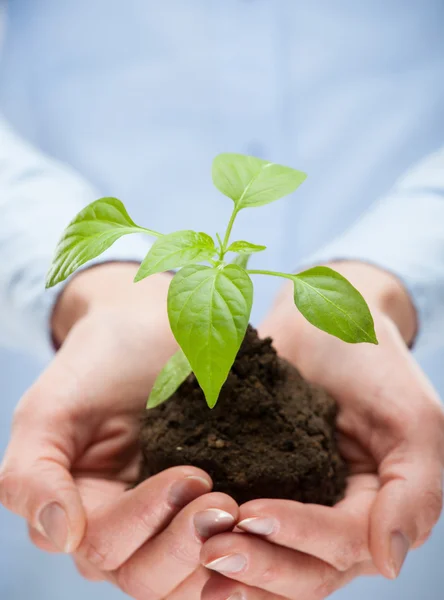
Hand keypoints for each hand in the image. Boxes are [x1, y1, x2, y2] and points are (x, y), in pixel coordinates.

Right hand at [0, 263, 236, 597]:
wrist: (151, 325)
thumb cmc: (98, 361)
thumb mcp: (50, 410)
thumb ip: (32, 474)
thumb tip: (60, 536)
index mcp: (81, 511)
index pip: (103, 547)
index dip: (143, 520)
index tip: (193, 473)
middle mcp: (126, 526)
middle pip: (146, 577)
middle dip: (185, 546)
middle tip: (226, 502)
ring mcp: (171, 520)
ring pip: (187, 580)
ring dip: (218, 556)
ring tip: (247, 513)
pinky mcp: (210, 505)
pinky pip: (226, 550)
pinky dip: (246, 550)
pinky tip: (267, 526)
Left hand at [199, 262, 443, 599]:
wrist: (323, 317)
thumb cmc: (373, 360)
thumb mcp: (413, 419)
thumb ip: (414, 491)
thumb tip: (389, 562)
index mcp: (375, 508)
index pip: (343, 543)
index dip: (301, 535)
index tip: (253, 513)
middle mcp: (335, 518)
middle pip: (303, 570)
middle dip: (261, 564)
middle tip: (213, 549)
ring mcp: (296, 504)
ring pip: (270, 559)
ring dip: (236, 566)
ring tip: (195, 554)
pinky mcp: (259, 482)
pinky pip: (241, 524)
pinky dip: (216, 538)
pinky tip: (182, 538)